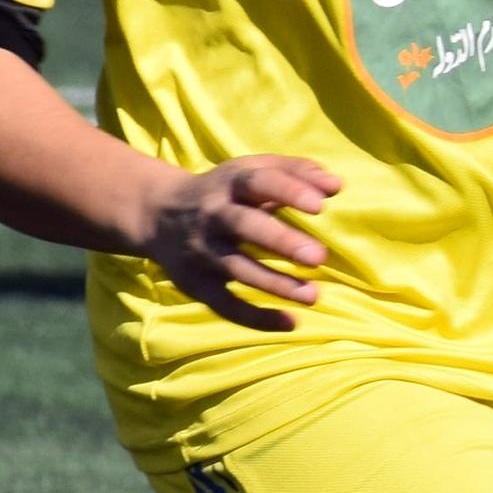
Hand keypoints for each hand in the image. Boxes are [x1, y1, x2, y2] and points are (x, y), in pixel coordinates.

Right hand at [141, 153, 340, 329]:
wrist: (156, 213)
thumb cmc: (225, 191)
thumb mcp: (251, 171)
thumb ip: (294, 172)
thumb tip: (336, 184)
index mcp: (230, 183)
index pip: (258, 181)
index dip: (289, 190)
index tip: (321, 204)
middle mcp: (213, 215)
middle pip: (245, 226)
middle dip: (282, 242)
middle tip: (319, 256)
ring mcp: (202, 250)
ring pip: (237, 268)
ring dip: (275, 284)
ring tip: (314, 295)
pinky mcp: (195, 282)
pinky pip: (224, 303)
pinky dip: (255, 317)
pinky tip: (290, 322)